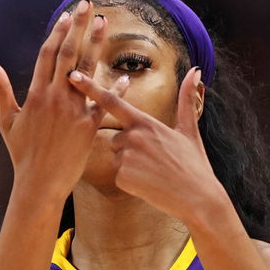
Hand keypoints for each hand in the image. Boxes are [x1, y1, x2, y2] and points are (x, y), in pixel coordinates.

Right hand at [0, 0, 106, 200]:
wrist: (39, 183)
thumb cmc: (21, 153)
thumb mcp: (6, 120)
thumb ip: (0, 90)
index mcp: (35, 94)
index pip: (47, 55)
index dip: (57, 32)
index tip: (66, 15)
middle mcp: (55, 98)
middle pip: (68, 54)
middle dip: (77, 27)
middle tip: (87, 5)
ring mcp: (74, 111)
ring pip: (87, 70)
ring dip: (96, 44)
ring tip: (104, 22)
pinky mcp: (89, 127)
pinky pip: (104, 103)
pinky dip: (113, 88)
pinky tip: (123, 75)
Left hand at [67, 67, 227, 221]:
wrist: (197, 198)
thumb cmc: (194, 165)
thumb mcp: (189, 130)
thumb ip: (187, 99)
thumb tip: (195, 70)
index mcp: (146, 122)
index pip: (112, 101)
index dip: (90, 88)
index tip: (72, 75)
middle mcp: (133, 137)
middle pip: (115, 139)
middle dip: (129, 148)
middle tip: (155, 160)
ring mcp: (126, 157)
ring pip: (117, 157)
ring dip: (130, 165)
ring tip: (153, 172)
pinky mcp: (122, 177)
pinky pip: (119, 176)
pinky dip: (131, 181)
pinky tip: (149, 184)